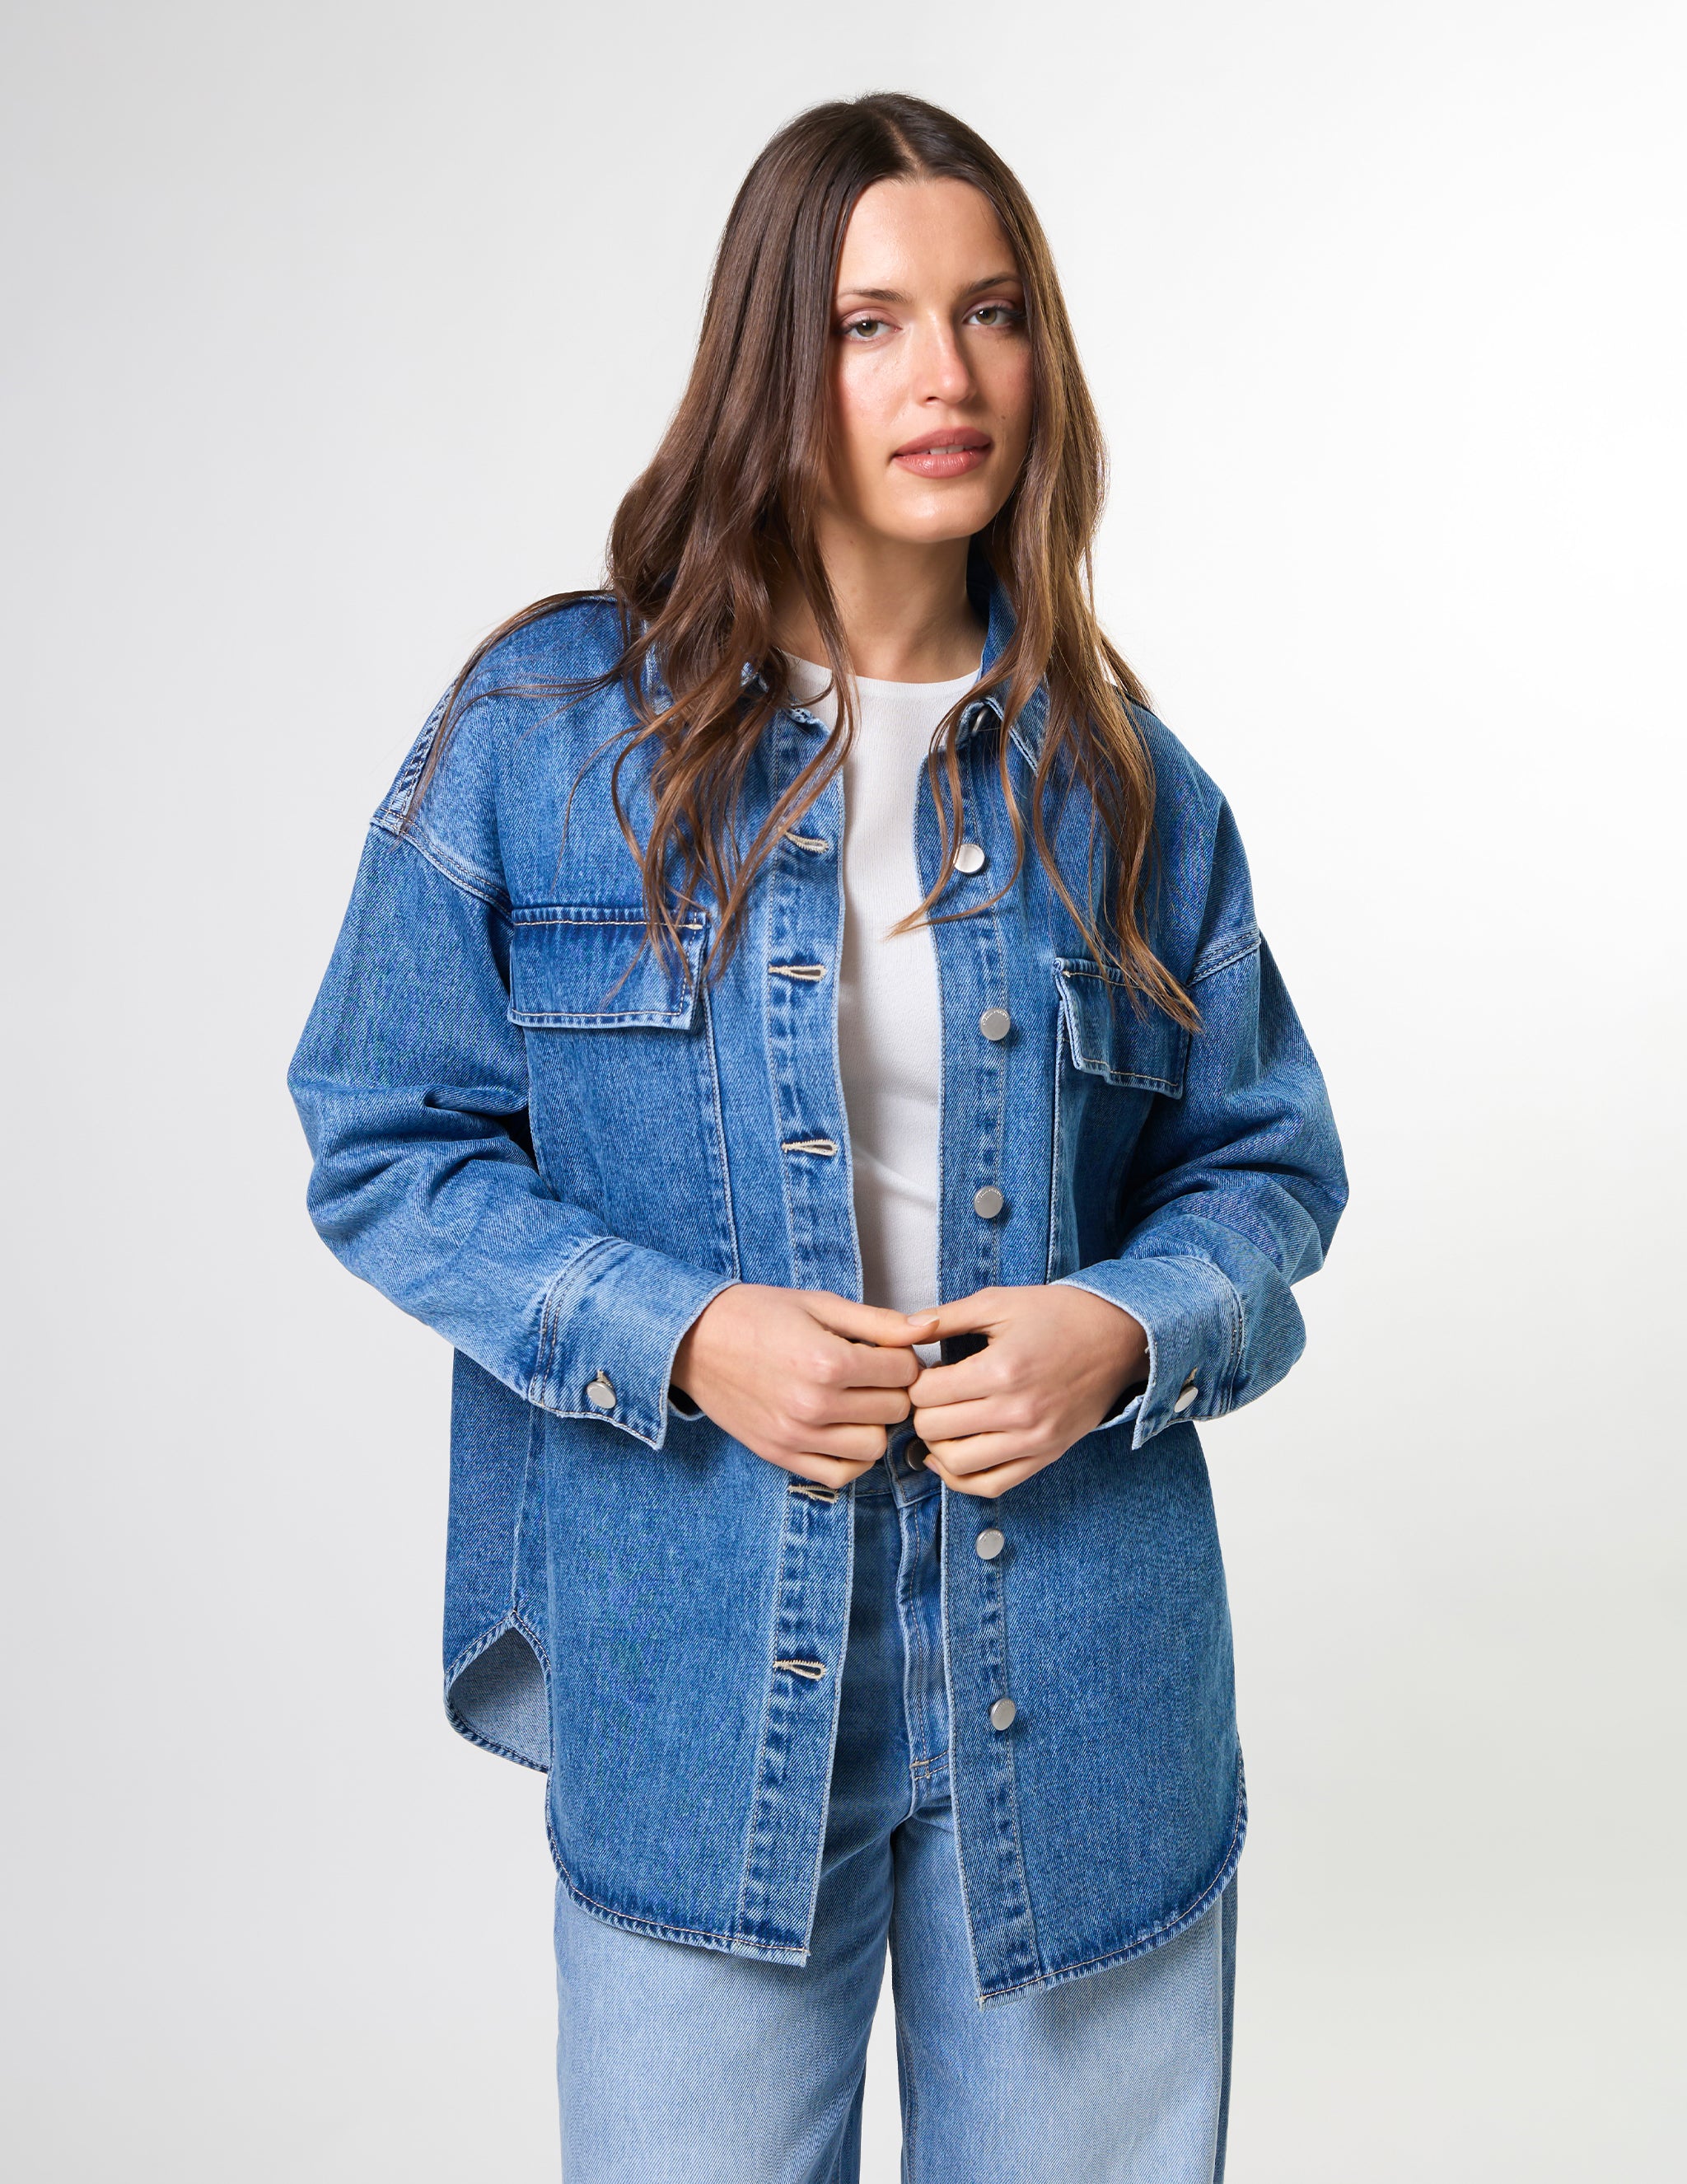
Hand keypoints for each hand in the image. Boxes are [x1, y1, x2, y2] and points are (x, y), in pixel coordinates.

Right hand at [672, 1285, 925, 1488]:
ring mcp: (796, 1436)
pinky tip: (842, 1430)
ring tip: (856, 1401)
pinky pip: (840, 1475)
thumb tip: (927, 1328)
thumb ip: (878, 1321)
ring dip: (875, 1424)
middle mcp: (814, 1404)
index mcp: (827, 1360)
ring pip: (875, 1447)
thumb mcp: (818, 1304)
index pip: (904, 1370)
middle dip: (893, 1389)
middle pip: (895, 1410)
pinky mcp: (780, 1455)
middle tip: (873, 1373)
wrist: (694, 1340)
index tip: (887, 1350)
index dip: (903, 1357)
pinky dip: (851, 1457)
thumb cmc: (757, 1314)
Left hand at [906, 1285, 1147, 1498]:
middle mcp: (1018, 1411)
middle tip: (930, 1396)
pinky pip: (992, 1485)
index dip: (916, 1382)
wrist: (1119, 1337)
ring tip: (940, 1423)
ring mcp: (1034, 1439)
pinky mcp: (1047, 1455)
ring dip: (937, 1446)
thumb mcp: (1000, 1302)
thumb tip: (903, 1330)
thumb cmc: (1059, 1315)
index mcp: (1002, 1370)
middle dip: (922, 1412)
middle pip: (935, 1430)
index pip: (926, 1394)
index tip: (926, 1371)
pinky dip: (962, 1479)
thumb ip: (947, 1316)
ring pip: (957, 1465)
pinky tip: (950, 1458)